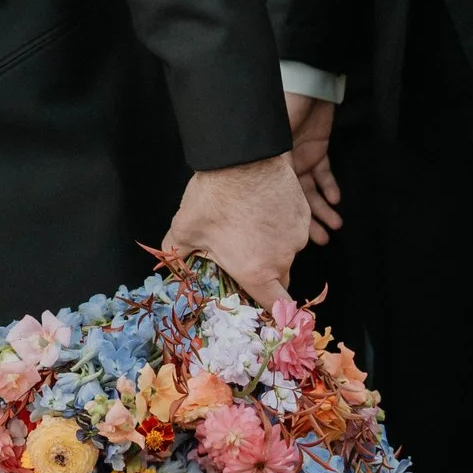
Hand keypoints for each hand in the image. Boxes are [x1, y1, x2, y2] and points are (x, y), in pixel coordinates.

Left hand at [161, 152, 308, 307]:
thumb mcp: (185, 228)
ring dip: (273, 246)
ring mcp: (297, 236)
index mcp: (256, 271)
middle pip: (280, 279)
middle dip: (266, 275)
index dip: (274, 313)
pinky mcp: (304, 214)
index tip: (269, 314)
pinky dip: (281, 226)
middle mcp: (282, 258)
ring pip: (287, 251)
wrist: (242, 158)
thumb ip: (176, 252)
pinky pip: (294, 229)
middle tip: (245, 258)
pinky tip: (262, 210)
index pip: (276, 306)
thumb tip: (168, 262)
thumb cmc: (213, 198)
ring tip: (248, 225)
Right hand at [284, 93, 343, 244]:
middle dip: (308, 221)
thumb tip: (272, 195)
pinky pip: (324, 173)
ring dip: (323, 209)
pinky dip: (331, 187)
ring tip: (336, 227)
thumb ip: (277, 163)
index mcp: (270, 163)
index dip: (285, 218)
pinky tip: (336, 200)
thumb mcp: (277, 138)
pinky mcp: (318, 148)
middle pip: (295, 199)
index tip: (295, 239)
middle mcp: (283, 164)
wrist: (307, 83)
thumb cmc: (286, 108)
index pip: (275, 197)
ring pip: (311, 191)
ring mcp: (301, 156)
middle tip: (322, 242)